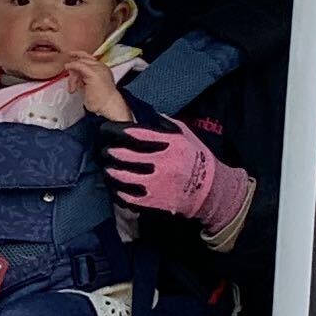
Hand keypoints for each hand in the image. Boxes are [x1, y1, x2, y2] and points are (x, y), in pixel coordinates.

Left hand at [69, 52, 132, 122]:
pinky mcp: (93, 72)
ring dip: (73, 76)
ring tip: (73, 89)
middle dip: (73, 71)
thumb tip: (74, 76)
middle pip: (83, 60)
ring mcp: (98, 68)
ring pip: (80, 63)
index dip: (77, 61)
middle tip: (72, 85)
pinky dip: (72, 66)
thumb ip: (82, 79)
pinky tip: (67, 67)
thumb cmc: (101, 101)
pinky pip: (79, 65)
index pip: (88, 60)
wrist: (109, 106)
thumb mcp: (88, 87)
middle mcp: (101, 66)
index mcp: (102, 69)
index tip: (68, 63)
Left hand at [104, 120, 251, 237]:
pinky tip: (114, 185)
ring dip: (110, 170)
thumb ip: (166, 124)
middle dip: (108, 151)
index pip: (134, 133)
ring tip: (107, 167)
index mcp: (169, 143)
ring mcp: (155, 183)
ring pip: (121, 176)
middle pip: (123, 154)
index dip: (116, 131)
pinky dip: (117, 190)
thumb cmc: (197, 159)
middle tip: (104, 150)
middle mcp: (161, 162)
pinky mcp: (152, 201)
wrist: (211, 191)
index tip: (106, 129)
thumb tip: (146, 114)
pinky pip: (126, 195)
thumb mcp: (186, 135)